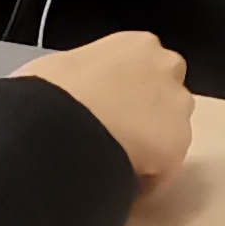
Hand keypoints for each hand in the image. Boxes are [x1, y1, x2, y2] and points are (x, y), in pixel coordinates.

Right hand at [16, 30, 192, 187]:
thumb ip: (80, 73)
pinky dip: (146, 179)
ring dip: (149, 146)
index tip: (110, 108)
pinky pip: (164, 168)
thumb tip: (68, 90)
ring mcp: (177, 107)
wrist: (56, 125)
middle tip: (115, 135)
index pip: (145, 68)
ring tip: (115, 162)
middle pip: (165, 96)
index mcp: (137, 44)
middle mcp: (166, 68)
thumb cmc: (48, 93)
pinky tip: (118, 181)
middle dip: (146, 115)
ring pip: (169, 131)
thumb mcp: (57, 67)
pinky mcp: (177, 145)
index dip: (126, 92)